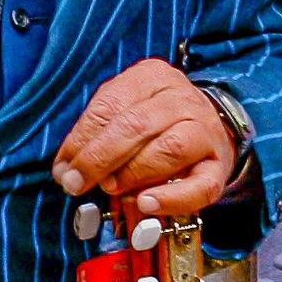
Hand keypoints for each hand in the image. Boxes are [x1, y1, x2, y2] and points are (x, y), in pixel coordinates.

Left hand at [53, 60, 236, 221]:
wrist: (212, 127)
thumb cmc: (158, 123)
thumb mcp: (125, 110)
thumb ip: (96, 134)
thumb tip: (65, 170)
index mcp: (152, 78)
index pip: (109, 105)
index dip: (81, 140)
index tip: (63, 168)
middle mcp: (181, 100)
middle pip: (136, 125)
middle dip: (99, 159)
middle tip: (77, 183)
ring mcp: (204, 131)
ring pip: (169, 149)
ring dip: (132, 173)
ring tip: (111, 188)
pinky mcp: (217, 167)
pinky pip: (198, 186)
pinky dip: (170, 198)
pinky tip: (145, 203)